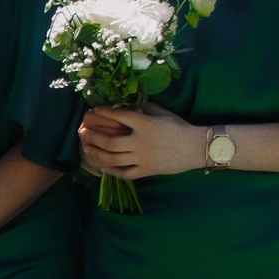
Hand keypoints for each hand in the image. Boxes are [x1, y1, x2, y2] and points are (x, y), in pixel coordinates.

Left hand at [78, 103, 203, 182]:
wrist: (196, 148)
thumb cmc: (178, 127)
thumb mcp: (162, 112)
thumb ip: (142, 108)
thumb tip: (123, 105)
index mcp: (146, 124)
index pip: (120, 116)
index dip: (104, 112)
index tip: (94, 110)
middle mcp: (142, 142)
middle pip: (110, 142)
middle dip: (93, 137)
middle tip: (82, 132)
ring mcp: (143, 158)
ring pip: (113, 159)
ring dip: (96, 154)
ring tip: (86, 149)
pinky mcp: (146, 171)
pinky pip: (124, 173)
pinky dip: (110, 170)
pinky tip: (101, 166)